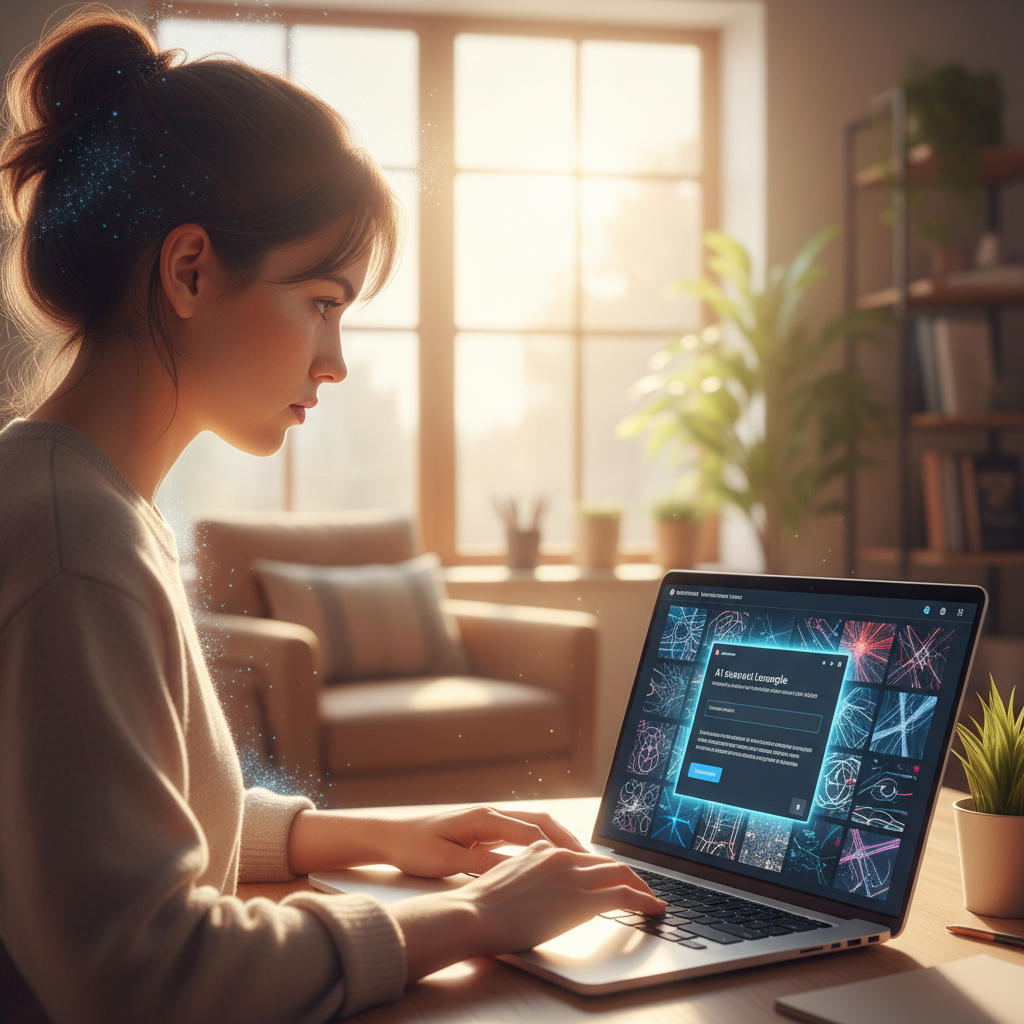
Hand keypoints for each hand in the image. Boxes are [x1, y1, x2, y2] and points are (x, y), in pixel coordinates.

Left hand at [287, 804, 591, 876]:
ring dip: (556, 842)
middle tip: (593, 861)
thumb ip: (482, 864)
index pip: (533, 830)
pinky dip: (539, 846)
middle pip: (540, 822)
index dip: (561, 847)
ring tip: (578, 862)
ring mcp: (486, 821)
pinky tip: (547, 863)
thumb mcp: (446, 860)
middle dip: (568, 840)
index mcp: (484, 818)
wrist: (386, 835)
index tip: (583, 863)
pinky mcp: (481, 831)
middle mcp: (489, 814)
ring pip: (532, 827)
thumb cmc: (411, 846)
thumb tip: (518, 871)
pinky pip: (519, 835)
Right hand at [390, 840, 665, 980]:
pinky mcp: (581, 899)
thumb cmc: (482, 907)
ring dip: (642, 887)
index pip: (583, 856)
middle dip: (630, 875)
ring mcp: (572, 875)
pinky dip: (644, 900)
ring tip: (653, 900)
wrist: (474, 915)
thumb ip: (527, 874)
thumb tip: (539, 886)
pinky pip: (624, 895)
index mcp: (542, 849)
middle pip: (606, 862)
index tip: (614, 879)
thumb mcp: (506, 878)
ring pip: (621, 874)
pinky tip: (654, 909)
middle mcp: (560, 856)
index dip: (603, 868)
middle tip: (643, 889)